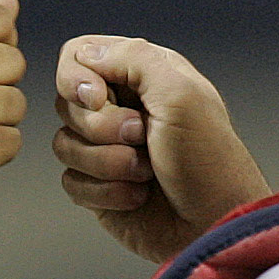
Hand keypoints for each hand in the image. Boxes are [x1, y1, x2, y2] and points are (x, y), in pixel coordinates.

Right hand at [53, 36, 271, 264]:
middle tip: (141, 138)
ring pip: (63, 144)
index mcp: (142, 75)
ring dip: (105, 162)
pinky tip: (137, 197)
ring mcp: (108, 149)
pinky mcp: (100, 187)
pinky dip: (104, 192)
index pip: (78, 55)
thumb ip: (134, 59)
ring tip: (145, 172)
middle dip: (100, 126)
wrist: (214, 225)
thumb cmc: (209, 160)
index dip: (76, 78)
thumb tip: (86, 53)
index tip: (98, 98)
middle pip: (66, 102)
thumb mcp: (181, 94)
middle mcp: (122, 108)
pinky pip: (71, 182)